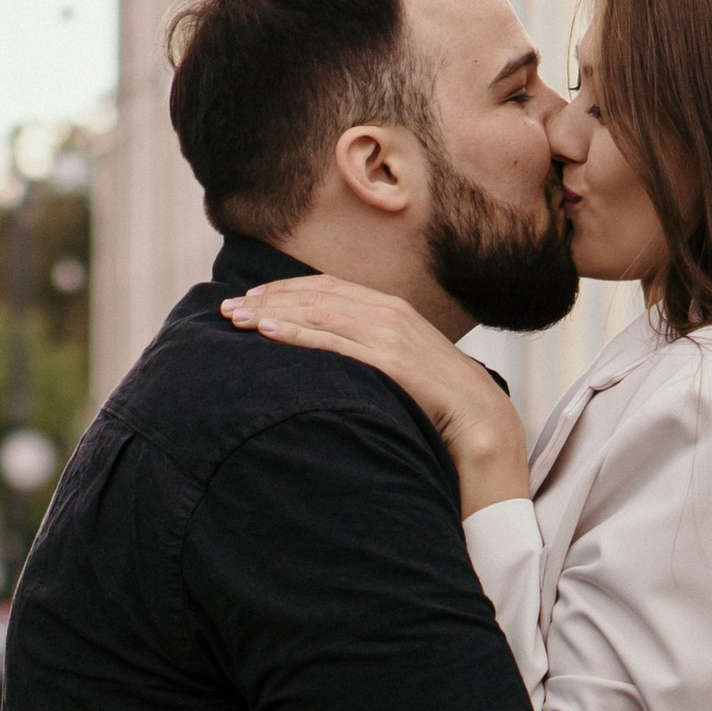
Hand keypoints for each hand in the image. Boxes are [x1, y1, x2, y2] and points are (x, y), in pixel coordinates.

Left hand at [222, 277, 531, 517]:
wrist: (484, 422)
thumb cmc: (441, 402)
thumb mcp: (403, 365)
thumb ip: (373, 351)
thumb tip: (339, 357)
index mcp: (390, 309)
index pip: (326, 288)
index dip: (284, 290)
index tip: (249, 301)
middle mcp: (388, 313)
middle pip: (315, 295)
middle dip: (268, 298)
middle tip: (227, 309)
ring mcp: (390, 335)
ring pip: (319, 313)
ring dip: (273, 312)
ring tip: (236, 319)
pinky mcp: (391, 361)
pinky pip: (334, 343)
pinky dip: (298, 334)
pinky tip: (268, 332)